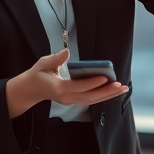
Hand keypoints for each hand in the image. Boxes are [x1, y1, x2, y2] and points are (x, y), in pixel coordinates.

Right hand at [5, 48, 127, 117]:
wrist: (31, 89)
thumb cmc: (37, 74)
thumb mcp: (43, 63)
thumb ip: (55, 59)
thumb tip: (66, 52)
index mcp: (58, 88)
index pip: (79, 87)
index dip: (93, 83)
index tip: (105, 77)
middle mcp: (66, 97)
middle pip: (90, 97)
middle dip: (106, 92)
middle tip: (120, 85)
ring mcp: (70, 100)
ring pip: (92, 100)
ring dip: (108, 95)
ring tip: (123, 89)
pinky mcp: (74, 100)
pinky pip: (91, 99)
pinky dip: (103, 95)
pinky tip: (114, 91)